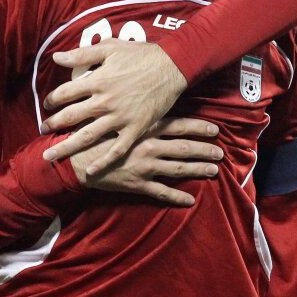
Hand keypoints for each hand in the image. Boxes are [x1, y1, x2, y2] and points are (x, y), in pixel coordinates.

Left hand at [41, 39, 187, 174]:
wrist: (173, 67)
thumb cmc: (141, 55)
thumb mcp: (110, 47)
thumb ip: (82, 54)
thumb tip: (56, 57)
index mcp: (97, 81)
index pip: (65, 93)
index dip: (52, 100)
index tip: (47, 105)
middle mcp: (105, 101)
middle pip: (70, 116)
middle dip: (52, 124)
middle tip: (42, 130)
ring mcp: (120, 117)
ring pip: (87, 136)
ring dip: (66, 146)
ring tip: (50, 155)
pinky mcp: (136, 128)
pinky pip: (117, 149)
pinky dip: (104, 162)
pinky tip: (91, 171)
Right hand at [70, 117, 222, 205]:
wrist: (76, 159)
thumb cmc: (95, 133)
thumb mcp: (115, 114)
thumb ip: (134, 108)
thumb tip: (149, 96)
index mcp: (145, 128)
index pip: (179, 126)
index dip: (199, 128)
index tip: (215, 130)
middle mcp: (149, 147)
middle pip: (184, 148)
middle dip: (204, 150)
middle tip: (221, 152)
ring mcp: (145, 167)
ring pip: (178, 169)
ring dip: (198, 169)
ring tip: (214, 171)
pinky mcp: (138, 184)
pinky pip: (162, 192)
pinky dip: (177, 197)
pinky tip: (191, 200)